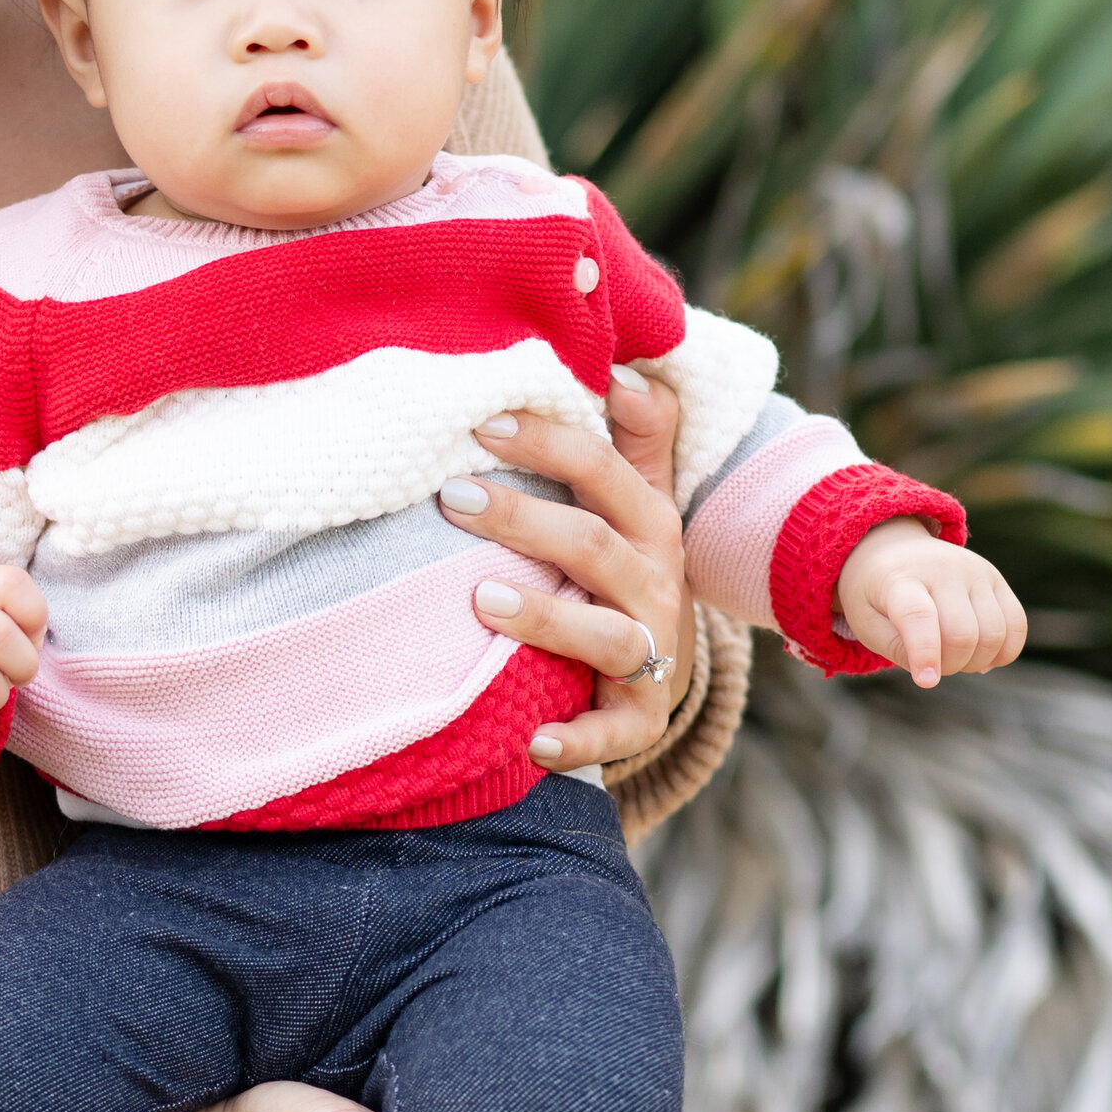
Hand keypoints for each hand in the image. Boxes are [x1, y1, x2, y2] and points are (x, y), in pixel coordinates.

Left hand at [436, 369, 696, 772]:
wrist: (659, 674)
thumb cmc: (627, 569)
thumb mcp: (641, 501)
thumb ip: (638, 437)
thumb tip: (628, 370)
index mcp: (651, 524)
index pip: (605, 472)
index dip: (549, 444)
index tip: (480, 423)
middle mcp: (656, 586)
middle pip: (596, 546)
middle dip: (526, 520)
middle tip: (452, 497)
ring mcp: (651, 655)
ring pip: (609, 636)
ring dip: (548, 621)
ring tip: (483, 602)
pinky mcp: (637, 718)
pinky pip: (611, 732)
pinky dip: (576, 739)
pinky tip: (532, 741)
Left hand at [836, 519, 1026, 685]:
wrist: (894, 552)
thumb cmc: (876, 597)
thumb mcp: (868, 624)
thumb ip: (898, 650)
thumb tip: (934, 673)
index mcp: (898, 579)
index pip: (919, 615)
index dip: (926, 652)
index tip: (926, 682)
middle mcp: (941, 568)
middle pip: (962, 634)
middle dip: (949, 666)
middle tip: (932, 666)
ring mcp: (973, 570)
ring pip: (994, 633)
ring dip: (975, 662)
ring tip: (953, 657)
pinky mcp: (995, 578)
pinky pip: (1016, 624)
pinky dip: (1004, 652)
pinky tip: (982, 657)